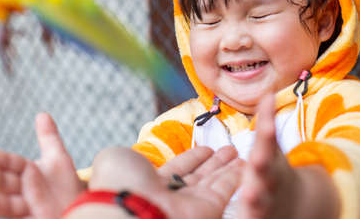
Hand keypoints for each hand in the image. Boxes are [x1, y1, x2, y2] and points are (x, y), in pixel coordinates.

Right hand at [0, 113, 84, 217]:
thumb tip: (42, 114)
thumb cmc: (66, 186)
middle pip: (4, 182)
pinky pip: (16, 218)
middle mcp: (22, 190)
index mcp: (27, 172)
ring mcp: (25, 207)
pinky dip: (4, 213)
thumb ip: (49, 138)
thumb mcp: (58, 159)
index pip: (9, 162)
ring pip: (6, 203)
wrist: (77, 209)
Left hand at [87, 145, 244, 218]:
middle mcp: (171, 196)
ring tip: (238, 152)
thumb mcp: (114, 160)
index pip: (176, 169)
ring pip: (214, 183)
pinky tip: (244, 164)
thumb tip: (117, 157)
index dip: (192, 159)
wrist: (128, 209)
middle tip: (229, 148)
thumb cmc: (117, 183)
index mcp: (149, 184)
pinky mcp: (207, 210)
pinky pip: (225, 190)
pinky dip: (237, 177)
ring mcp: (189, 204)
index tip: (206, 149)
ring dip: (228, 167)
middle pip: (198, 177)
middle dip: (214, 162)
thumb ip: (125, 157)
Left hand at [238, 93, 298, 218]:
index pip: (267, 145)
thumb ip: (267, 123)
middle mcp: (267, 182)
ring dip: (253, 202)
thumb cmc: (274, 169)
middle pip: (263, 176)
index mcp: (269, 162)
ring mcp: (265, 203)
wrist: (295, 203)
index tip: (268, 124)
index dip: (267, 133)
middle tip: (255, 169)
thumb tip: (267, 93)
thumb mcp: (271, 146)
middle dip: (260, 171)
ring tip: (248, 198)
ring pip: (258, 203)